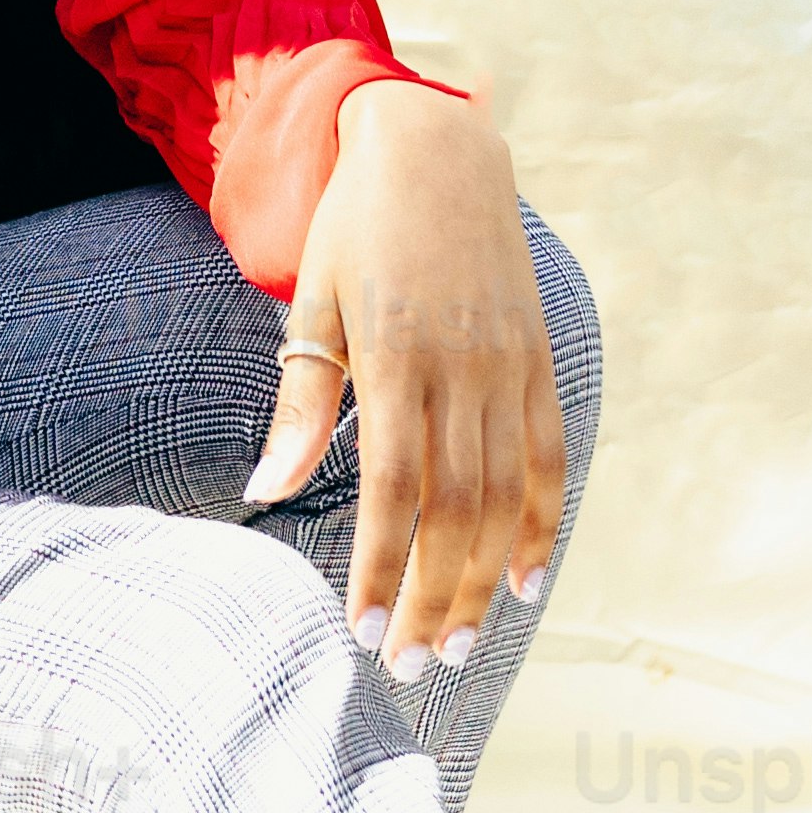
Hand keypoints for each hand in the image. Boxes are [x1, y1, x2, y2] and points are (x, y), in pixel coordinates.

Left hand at [242, 83, 566, 678]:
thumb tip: (264, 494)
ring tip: (462, 645)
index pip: (392, 490)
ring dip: (485, 579)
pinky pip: (547, 455)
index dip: (382, 568)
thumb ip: (300, 403)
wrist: (436, 145)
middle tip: (414, 667)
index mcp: (393, 356)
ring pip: (504, 495)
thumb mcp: (313, 303)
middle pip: (454, 509)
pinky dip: (543, 522)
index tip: (363, 633)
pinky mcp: (537, 357)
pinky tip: (528, 582)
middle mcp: (459, 367)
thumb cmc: (355, 228)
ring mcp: (506, 364)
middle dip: (434, 597)